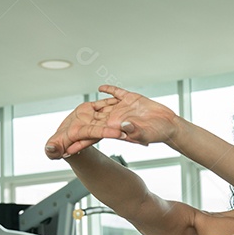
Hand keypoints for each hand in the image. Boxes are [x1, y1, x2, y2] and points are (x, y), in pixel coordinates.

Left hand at [43, 86, 178, 157]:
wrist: (169, 125)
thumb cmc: (158, 133)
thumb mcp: (145, 134)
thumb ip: (134, 130)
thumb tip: (122, 124)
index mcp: (116, 127)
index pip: (94, 133)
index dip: (81, 139)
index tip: (67, 147)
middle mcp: (116, 117)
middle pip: (94, 121)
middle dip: (80, 126)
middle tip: (64, 129)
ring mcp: (122, 108)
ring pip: (103, 106)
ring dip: (92, 107)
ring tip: (78, 109)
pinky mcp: (131, 99)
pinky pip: (117, 93)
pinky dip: (110, 90)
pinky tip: (101, 87)